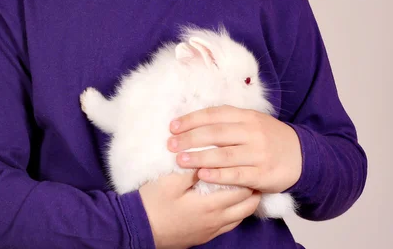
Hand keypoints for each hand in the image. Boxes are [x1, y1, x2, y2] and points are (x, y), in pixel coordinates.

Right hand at [139, 169, 261, 248]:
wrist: (139, 228)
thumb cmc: (154, 202)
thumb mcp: (169, 180)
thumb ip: (191, 169)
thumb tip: (207, 156)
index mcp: (209, 205)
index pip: (240, 189)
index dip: (247, 173)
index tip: (248, 157)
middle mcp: (216, 220)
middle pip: (247, 204)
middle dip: (253, 186)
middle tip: (252, 168)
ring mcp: (212, 230)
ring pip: (241, 216)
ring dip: (247, 200)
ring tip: (246, 182)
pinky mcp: (205, 236)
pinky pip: (231, 224)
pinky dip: (237, 211)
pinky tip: (232, 201)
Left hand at [167, 105, 302, 193]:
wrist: (301, 155)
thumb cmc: (268, 136)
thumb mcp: (251, 120)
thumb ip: (228, 119)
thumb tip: (194, 120)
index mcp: (246, 115)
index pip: (214, 114)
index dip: (191, 119)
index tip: (172, 126)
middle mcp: (252, 132)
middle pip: (216, 133)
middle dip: (190, 139)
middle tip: (170, 144)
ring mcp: (258, 153)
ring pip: (224, 154)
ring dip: (199, 157)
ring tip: (180, 161)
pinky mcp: (262, 174)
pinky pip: (237, 175)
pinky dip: (218, 176)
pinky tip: (202, 176)